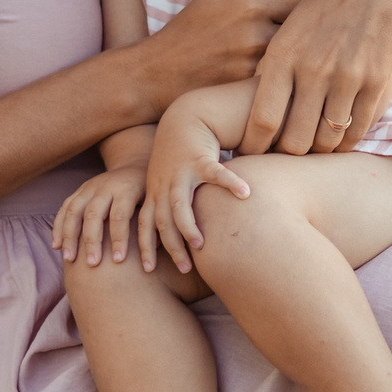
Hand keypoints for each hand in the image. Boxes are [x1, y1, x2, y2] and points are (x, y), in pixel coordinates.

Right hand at [51, 166, 150, 265]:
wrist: (134, 165)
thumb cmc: (149, 191)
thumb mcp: (155, 201)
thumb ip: (153, 221)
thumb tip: (158, 248)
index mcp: (127, 189)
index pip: (120, 215)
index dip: (119, 238)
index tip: (118, 261)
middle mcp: (105, 186)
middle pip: (93, 214)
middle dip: (91, 241)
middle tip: (92, 265)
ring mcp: (89, 187)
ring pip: (74, 210)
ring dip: (69, 235)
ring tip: (69, 259)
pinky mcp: (79, 191)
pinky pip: (65, 208)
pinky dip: (58, 226)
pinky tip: (56, 246)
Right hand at [134, 0, 301, 111]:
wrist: (154, 75)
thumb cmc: (187, 32)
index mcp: (250, 2)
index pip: (304, 0)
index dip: (313, 7)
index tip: (314, 13)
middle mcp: (256, 31)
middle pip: (307, 30)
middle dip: (313, 33)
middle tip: (318, 37)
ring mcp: (255, 62)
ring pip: (299, 57)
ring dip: (304, 57)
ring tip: (308, 58)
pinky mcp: (251, 88)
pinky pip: (285, 79)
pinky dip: (291, 77)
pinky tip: (291, 78)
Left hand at [145, 102, 252, 272]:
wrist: (182, 120)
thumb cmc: (178, 158)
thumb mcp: (166, 182)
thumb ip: (168, 206)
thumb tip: (176, 238)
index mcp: (155, 193)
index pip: (146, 225)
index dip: (146, 247)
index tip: (149, 271)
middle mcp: (164, 186)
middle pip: (162, 222)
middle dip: (170, 247)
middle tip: (184, 268)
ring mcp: (181, 173)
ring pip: (179, 206)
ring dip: (188, 227)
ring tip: (200, 245)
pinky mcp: (200, 159)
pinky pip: (216, 173)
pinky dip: (230, 183)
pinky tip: (245, 194)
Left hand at [241, 0, 391, 155]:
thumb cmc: (326, 5)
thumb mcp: (289, 28)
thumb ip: (272, 66)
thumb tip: (255, 108)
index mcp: (285, 54)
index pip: (263, 119)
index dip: (255, 146)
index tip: (252, 152)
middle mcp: (315, 70)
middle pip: (295, 141)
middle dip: (286, 154)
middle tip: (283, 153)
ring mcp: (349, 79)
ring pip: (327, 141)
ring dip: (318, 150)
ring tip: (310, 147)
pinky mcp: (377, 84)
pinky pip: (357, 131)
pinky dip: (345, 142)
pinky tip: (337, 137)